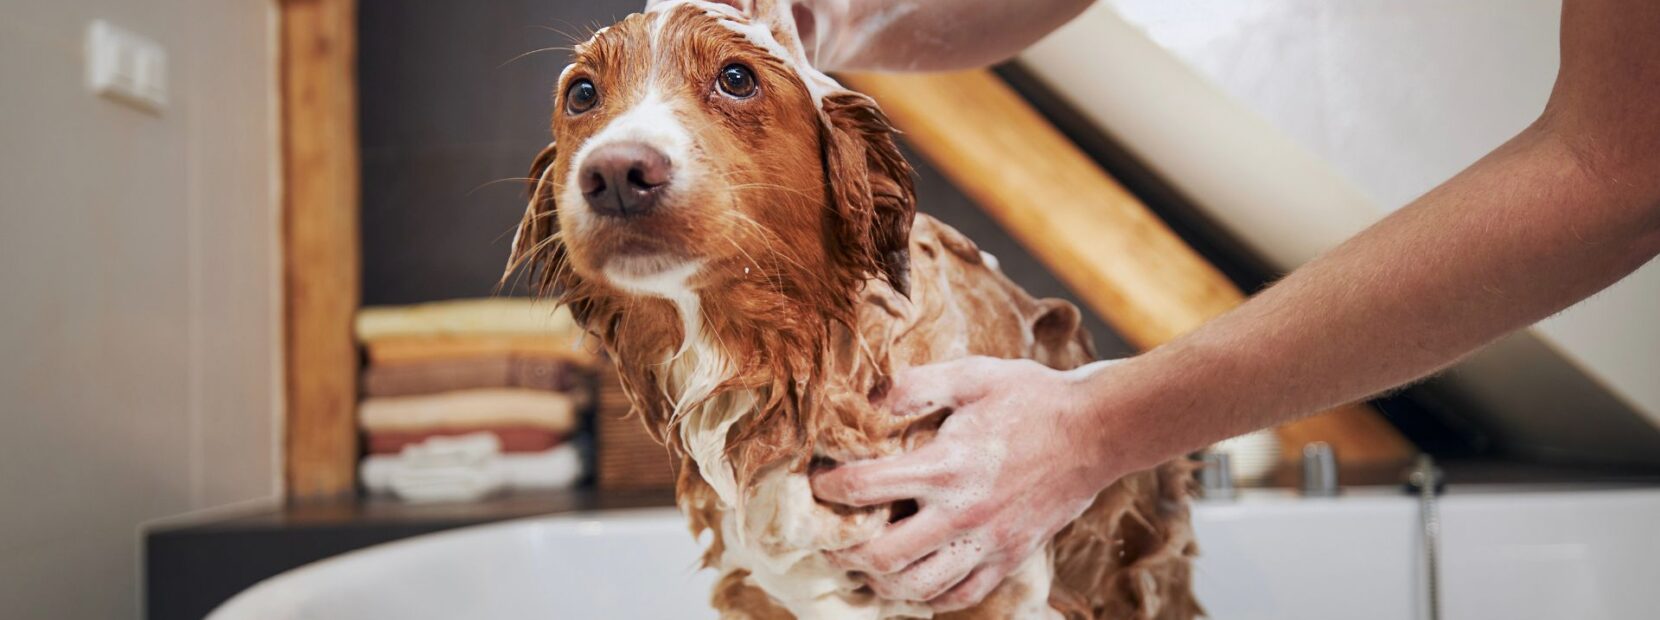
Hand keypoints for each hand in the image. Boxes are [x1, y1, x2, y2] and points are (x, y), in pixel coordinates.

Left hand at [810, 357, 1118, 609]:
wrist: (1097, 431)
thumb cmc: (1032, 398)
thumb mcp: (973, 375)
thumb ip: (917, 384)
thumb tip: (869, 396)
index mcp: (947, 465)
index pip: (867, 487)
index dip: (830, 488)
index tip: (817, 484)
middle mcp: (963, 513)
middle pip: (884, 556)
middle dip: (845, 551)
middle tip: (829, 539)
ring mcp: (988, 542)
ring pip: (919, 587)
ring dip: (881, 581)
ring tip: (864, 566)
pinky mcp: (1009, 557)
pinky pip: (961, 595)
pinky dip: (929, 597)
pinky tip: (913, 582)